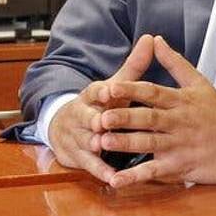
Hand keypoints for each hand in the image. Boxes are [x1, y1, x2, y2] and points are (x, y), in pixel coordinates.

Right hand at [47, 34, 155, 183]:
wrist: (65, 127)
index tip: (109, 90)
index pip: (94, 90)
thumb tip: (150, 38)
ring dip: (93, 144)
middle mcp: (81, 115)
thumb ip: (134, 66)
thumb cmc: (99, 105)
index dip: (101, 91)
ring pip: (85, 140)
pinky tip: (112, 177)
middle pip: (86, 116)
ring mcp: (78, 136)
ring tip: (101, 146)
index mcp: (91, 96)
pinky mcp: (78, 156)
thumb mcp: (114, 86)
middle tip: (102, 122)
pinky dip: (100, 170)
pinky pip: (89, 164)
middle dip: (93, 119)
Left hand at [96, 36, 215, 186]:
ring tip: (102, 142)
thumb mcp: (199, 83)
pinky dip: (135, 177)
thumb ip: (175, 62)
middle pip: (149, 119)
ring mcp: (179, 146)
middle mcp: (179, 122)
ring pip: (149, 144)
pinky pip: (154, 172)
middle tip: (101, 117)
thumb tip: (155, 40)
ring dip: (126, 144)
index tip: (111, 87)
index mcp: (181, 101)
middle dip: (124, 118)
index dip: (132, 90)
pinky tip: (116, 180)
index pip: (153, 92)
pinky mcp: (179, 166)